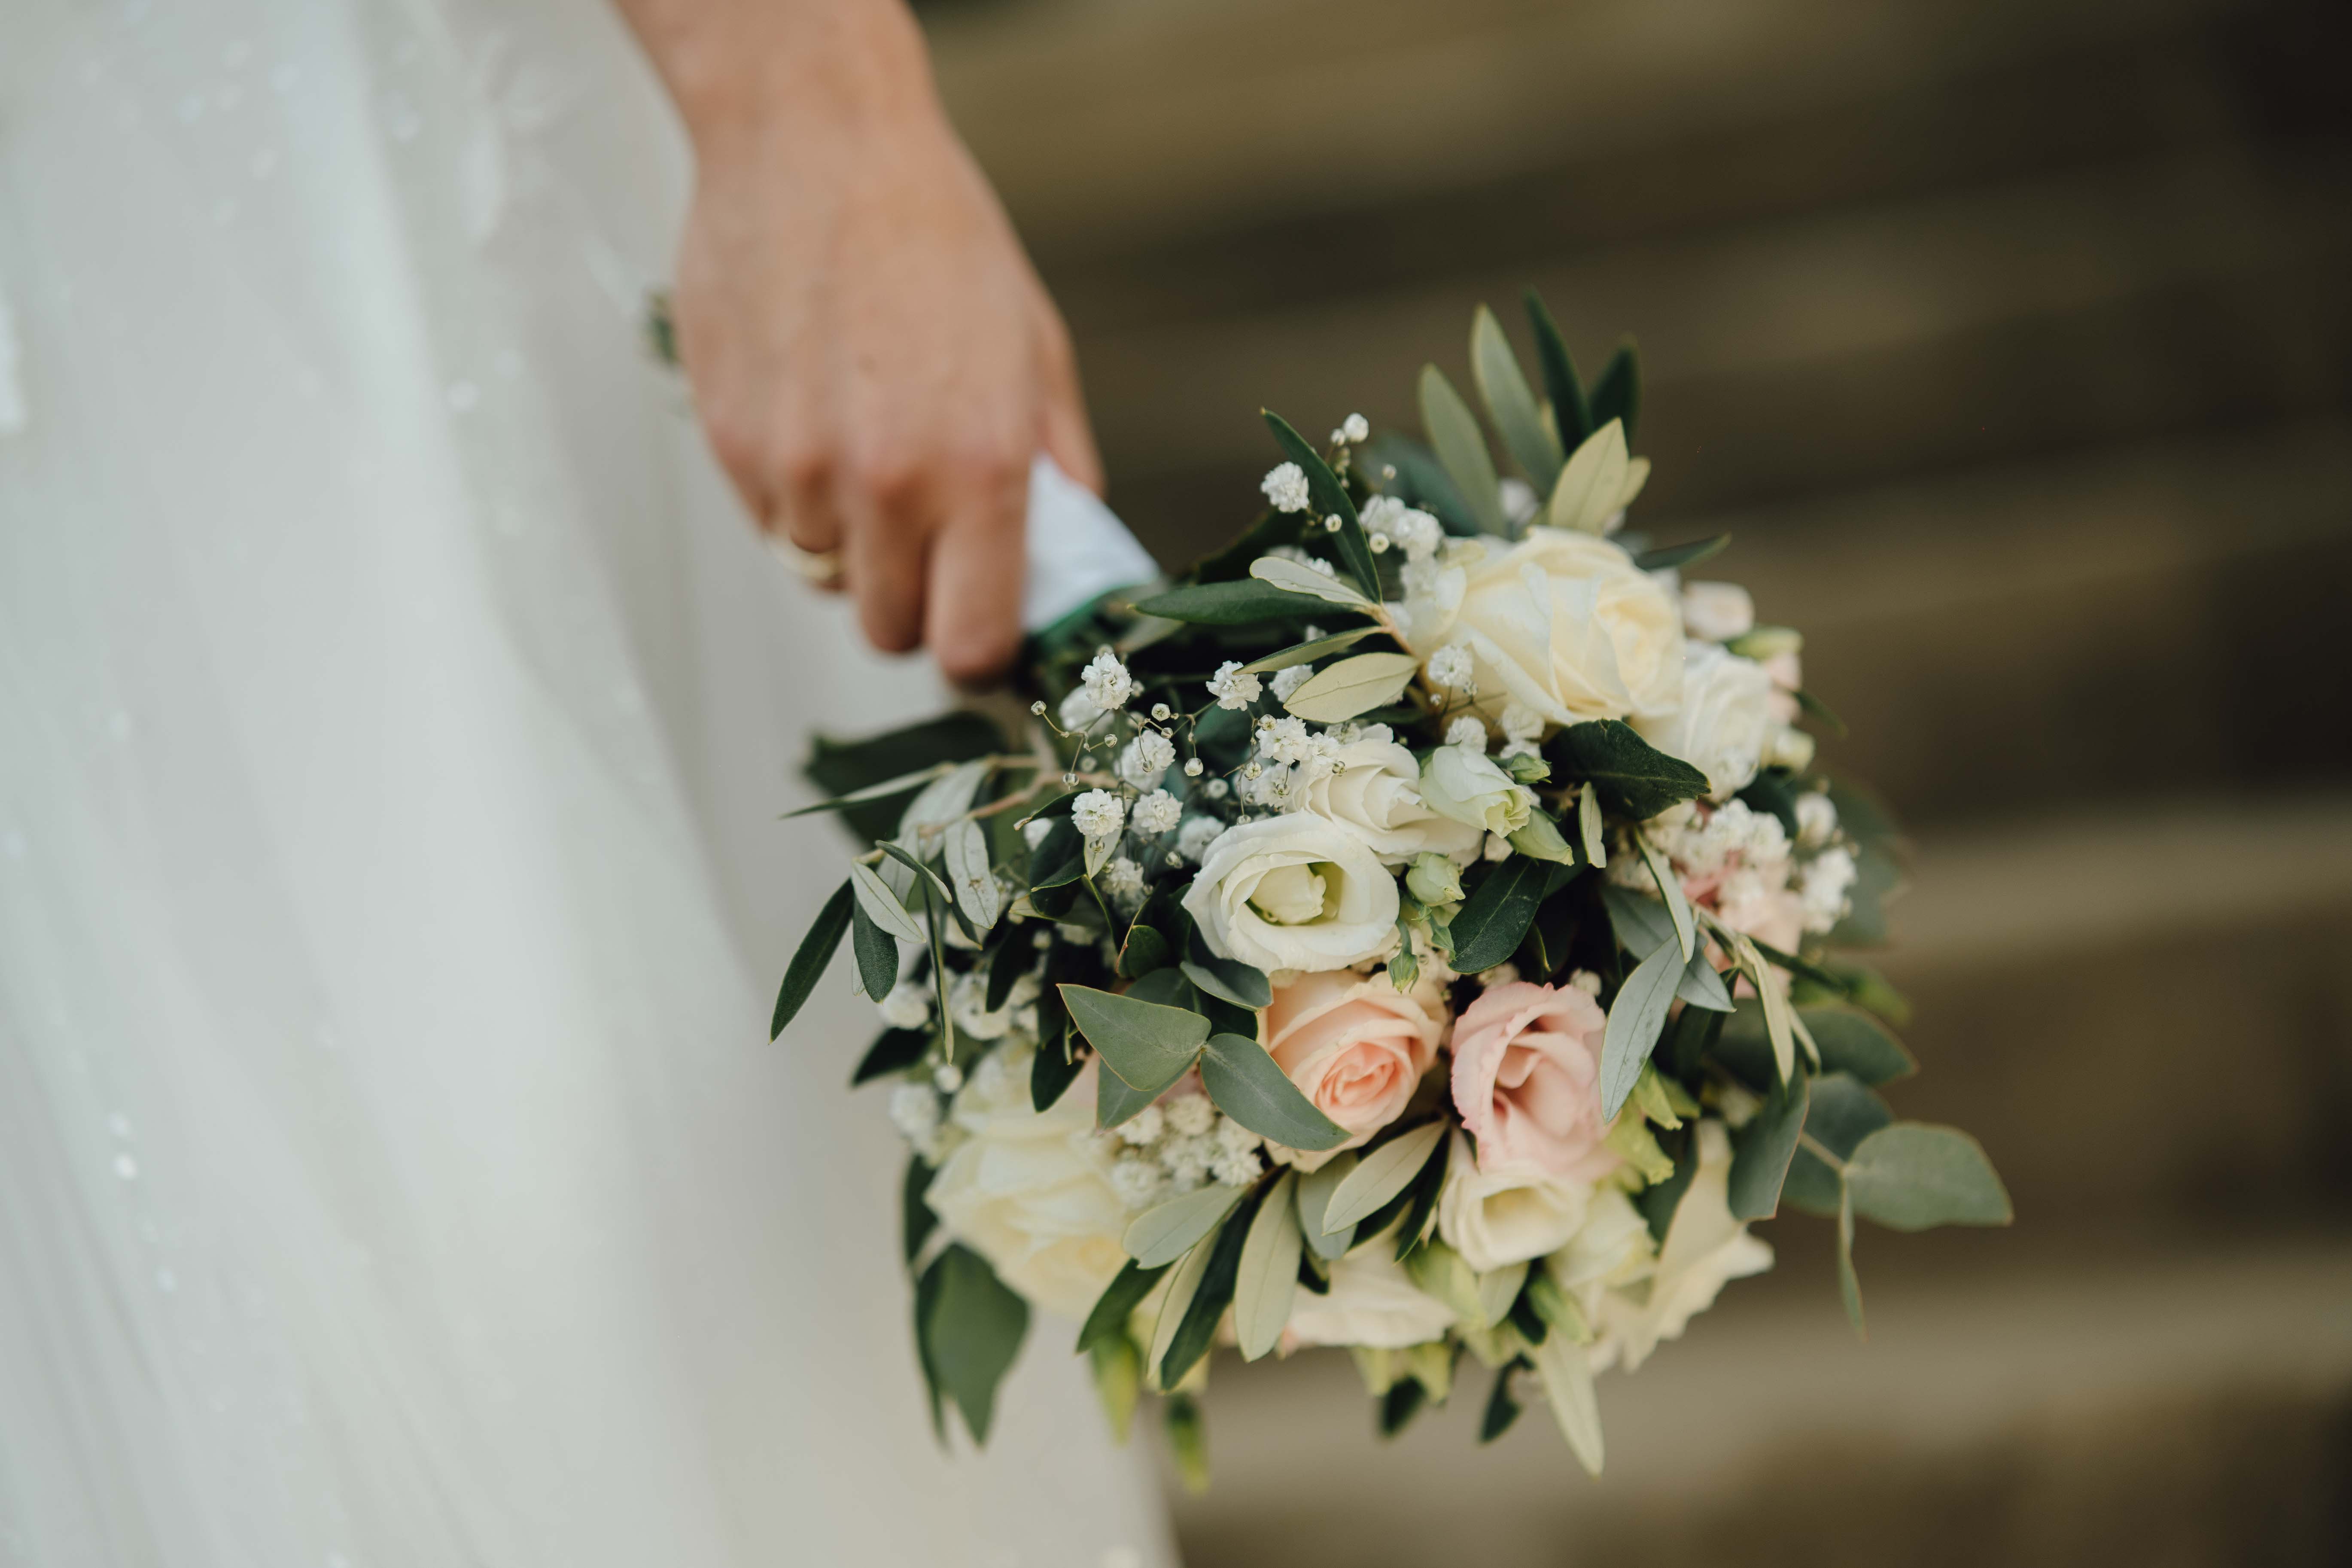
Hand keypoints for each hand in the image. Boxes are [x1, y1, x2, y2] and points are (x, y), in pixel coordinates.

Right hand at [621, 0, 1099, 682]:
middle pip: (888, 632)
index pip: (972, 643)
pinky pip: (772, 522)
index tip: (983, 627)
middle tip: (929, 541)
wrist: (814, 144)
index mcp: (978, 469)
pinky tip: (817, 411)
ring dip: (852, 542)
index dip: (980, 652)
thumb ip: (1055, 474)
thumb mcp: (1036, 353)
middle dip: (914, 604)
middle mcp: (884, 484)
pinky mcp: (731, 446)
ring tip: (868, 444)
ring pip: (826, 576)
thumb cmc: (937, 239)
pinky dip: (796, 496)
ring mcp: (796, 471)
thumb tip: (1069, 565)